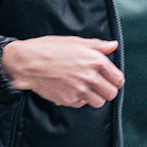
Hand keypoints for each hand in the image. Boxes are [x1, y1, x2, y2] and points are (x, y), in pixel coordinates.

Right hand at [1, 35, 123, 107]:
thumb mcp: (76, 42)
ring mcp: (80, 90)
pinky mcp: (69, 100)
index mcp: (95, 60)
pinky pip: (82, 104)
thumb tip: (113, 46)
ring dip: (95, 97)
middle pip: (111, 94)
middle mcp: (90, 77)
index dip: (115, 80)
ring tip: (86, 89)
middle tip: (100, 86)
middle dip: (107, 91)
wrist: (28, 62)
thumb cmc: (50, 49)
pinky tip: (71, 90)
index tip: (110, 80)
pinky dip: (79, 100)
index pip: (118, 79)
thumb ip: (98, 46)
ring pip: (99, 102)